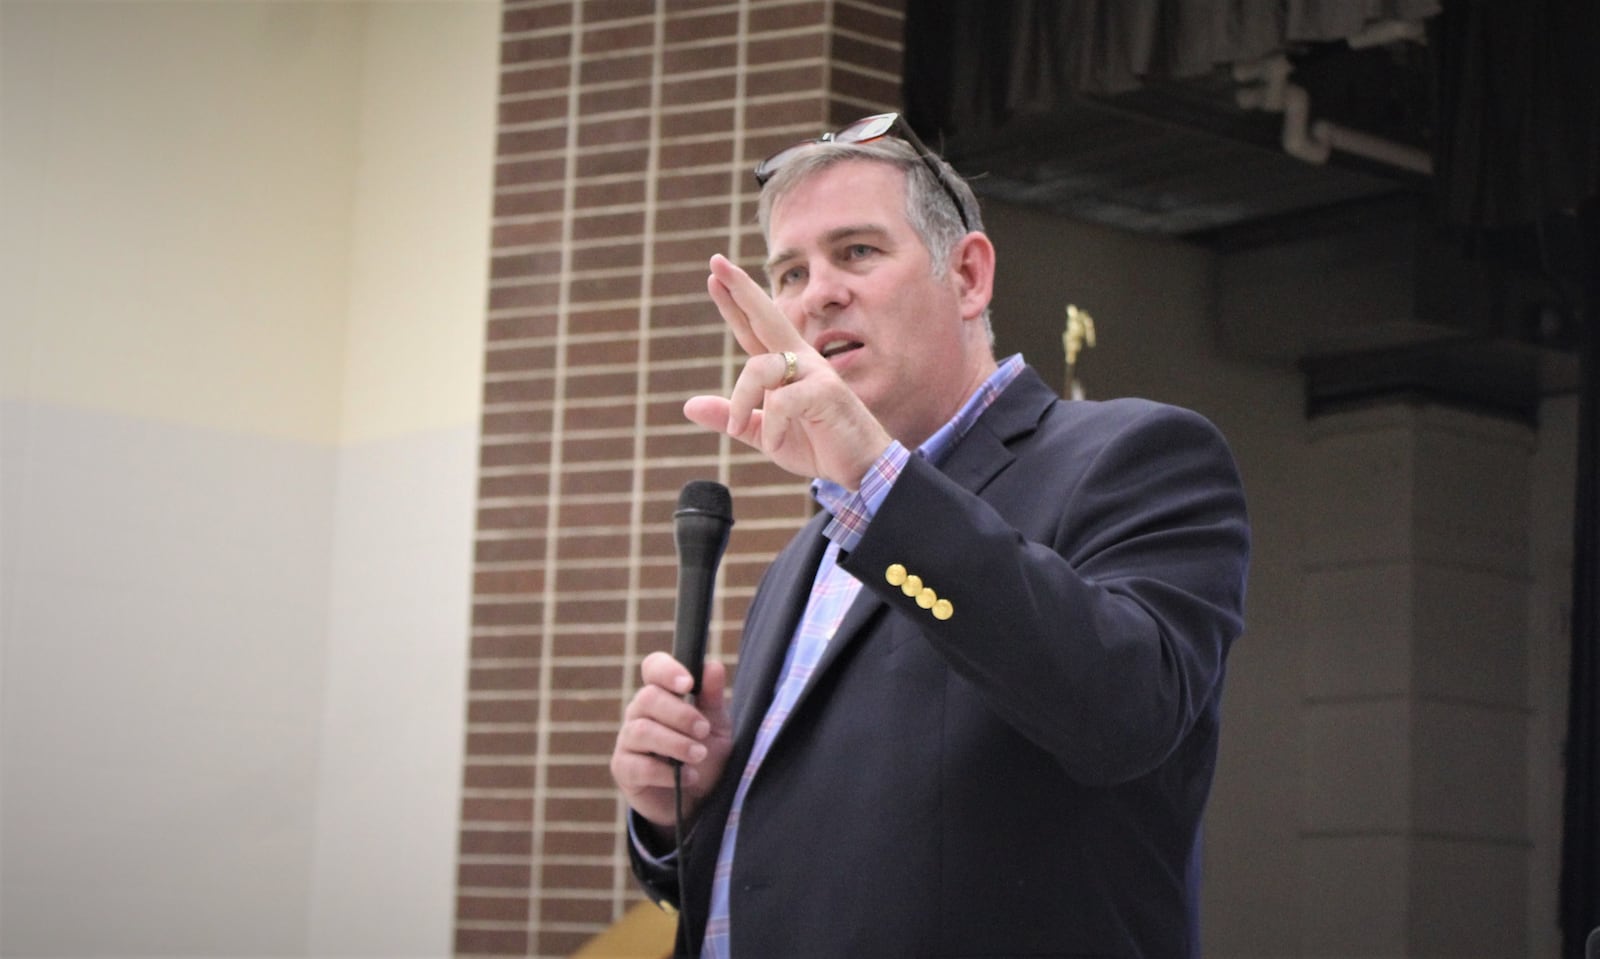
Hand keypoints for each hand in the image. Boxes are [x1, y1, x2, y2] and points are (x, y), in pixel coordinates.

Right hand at [610, 652, 733, 833]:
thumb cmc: (706, 754)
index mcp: (663, 694)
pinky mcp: (624, 770)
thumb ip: (713, 697)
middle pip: (648, 698)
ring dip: (675, 743)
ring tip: (699, 755)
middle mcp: (640, 713)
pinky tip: (688, 777)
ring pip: (642, 731)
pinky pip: (638, 766)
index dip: (667, 670)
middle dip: (680, 714)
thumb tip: (713, 666)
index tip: (688, 683)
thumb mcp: (717, 725)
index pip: (653, 667)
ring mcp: (628, 741)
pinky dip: (666, 772)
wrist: (698, 799)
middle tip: (704, 731)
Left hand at [684, 254, 891, 488]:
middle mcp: (800, 360)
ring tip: (739, 428)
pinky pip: (780, 402)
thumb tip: (688, 405)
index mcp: (785, 367)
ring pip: (759, 369)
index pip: (753, 328)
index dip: (734, 302)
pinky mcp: (826, 391)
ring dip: (740, 402)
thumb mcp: (763, 433)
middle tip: (716, 263)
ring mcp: (815, 372)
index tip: (714, 273)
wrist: (858, 467)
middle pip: (766, 316)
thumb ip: (731, 418)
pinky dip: (771, 428)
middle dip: (740, 289)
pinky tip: (776, 442)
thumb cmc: (817, 444)